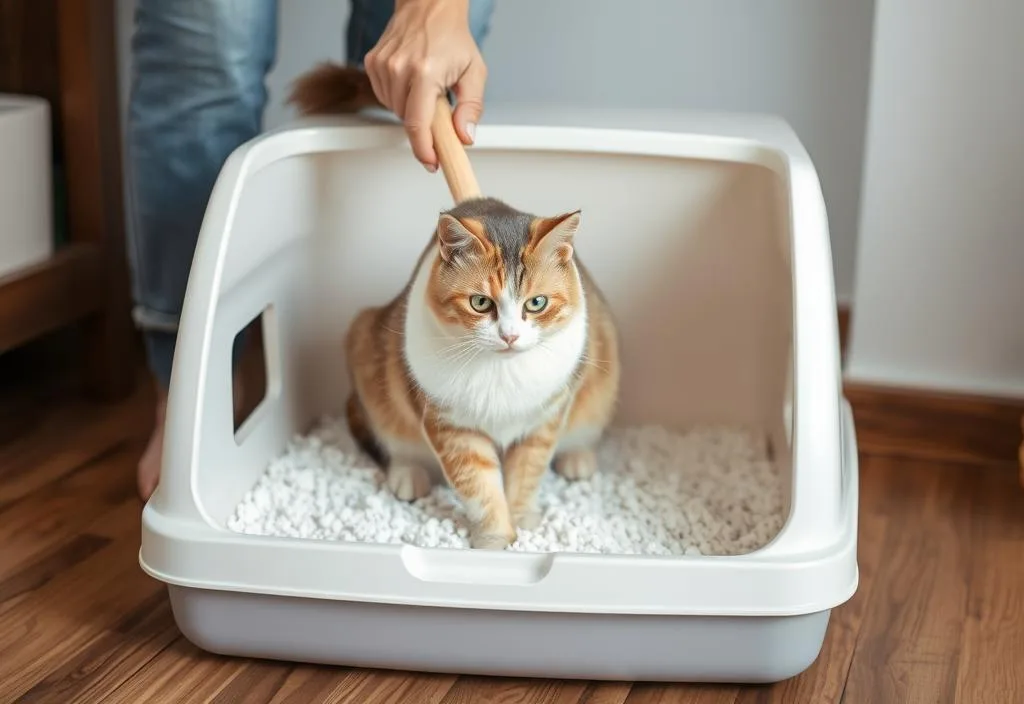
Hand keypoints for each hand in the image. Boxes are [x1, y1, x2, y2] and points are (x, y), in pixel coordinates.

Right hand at [364, 0, 486, 170]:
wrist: (429, 7)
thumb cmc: (452, 36)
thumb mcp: (474, 72)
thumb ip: (471, 107)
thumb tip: (464, 136)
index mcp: (425, 71)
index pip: (418, 124)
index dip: (424, 150)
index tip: (431, 162)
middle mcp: (399, 68)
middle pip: (407, 120)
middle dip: (424, 124)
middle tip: (439, 107)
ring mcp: (382, 65)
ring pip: (394, 110)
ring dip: (411, 109)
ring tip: (425, 89)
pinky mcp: (372, 63)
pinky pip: (384, 96)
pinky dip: (399, 97)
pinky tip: (411, 82)